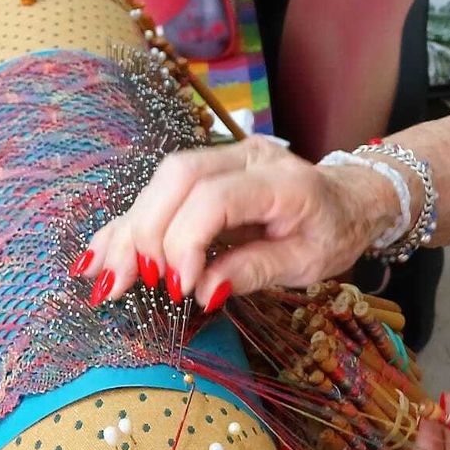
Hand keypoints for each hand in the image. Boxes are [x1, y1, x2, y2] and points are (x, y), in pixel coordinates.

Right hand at [70, 136, 393, 310]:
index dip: (186, 241)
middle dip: (149, 232)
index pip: (215, 198)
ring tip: (105, 279)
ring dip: (129, 232)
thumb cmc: (333, 232)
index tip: (180, 287)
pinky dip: (129, 225)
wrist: (348, 199)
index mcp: (282, 181)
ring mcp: (224, 157)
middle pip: (177, 177)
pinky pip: (160, 192)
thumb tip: (202, 292)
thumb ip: (255, 271)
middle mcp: (248, 157)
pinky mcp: (206, 170)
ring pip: (161, 181)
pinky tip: (100, 257)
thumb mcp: (308, 263)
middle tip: (141, 283)